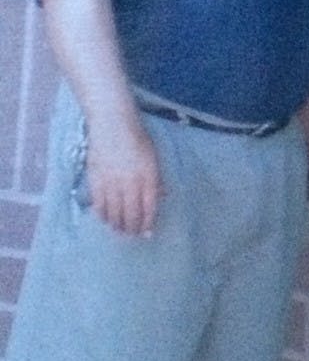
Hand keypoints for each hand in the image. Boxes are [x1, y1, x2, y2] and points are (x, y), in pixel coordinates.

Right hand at [86, 121, 160, 236]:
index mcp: (148, 177)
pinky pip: (99, 205)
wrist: (113, 125)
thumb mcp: (153, 158)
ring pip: (114, 213)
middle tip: (133, 235)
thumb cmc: (137, 139)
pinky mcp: (95, 181)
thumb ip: (156, 179)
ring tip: (120, 230)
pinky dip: (102, 215)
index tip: (148, 233)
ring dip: (117, 225)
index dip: (148, 223)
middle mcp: (130, 183)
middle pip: (131, 214)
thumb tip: (161, 197)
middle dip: (133, 228)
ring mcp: (111, 183)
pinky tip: (106, 219)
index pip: (149, 207)